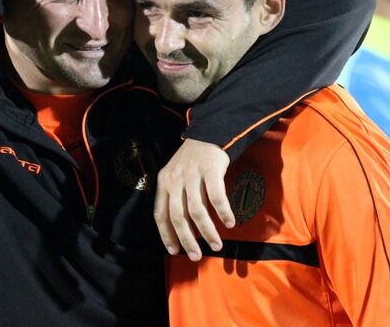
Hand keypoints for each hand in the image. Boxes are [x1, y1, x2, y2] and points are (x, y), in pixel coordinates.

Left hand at [154, 139, 232, 260]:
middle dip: (187, 240)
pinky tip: (229, 223)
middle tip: (196, 256)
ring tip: (216, 245)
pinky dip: (223, 212)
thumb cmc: (192, 161)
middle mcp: (175, 179)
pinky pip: (216, 196)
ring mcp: (192, 174)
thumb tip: (183, 230)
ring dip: (207, 231)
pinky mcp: (210, 169)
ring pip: (197, 210)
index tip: (174, 250)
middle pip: (178, 216)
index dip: (166, 234)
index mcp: (164, 182)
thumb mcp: (176, 176)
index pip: (160, 214)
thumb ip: (176, 198)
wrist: (208, 133)